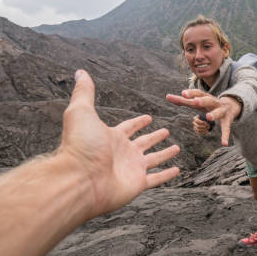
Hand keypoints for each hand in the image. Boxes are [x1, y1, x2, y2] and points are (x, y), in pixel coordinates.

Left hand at [59, 70, 179, 216]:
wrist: (79, 179)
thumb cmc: (79, 146)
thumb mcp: (81, 112)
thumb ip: (84, 93)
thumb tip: (80, 72)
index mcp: (112, 137)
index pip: (129, 127)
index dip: (138, 122)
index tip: (148, 118)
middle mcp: (123, 153)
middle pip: (143, 143)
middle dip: (154, 137)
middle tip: (165, 131)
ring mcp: (131, 169)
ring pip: (154, 159)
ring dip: (165, 154)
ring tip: (176, 148)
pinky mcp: (137, 183)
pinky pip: (157, 178)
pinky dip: (167, 175)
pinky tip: (177, 170)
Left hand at [166, 89, 241, 145]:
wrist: (232, 105)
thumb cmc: (209, 104)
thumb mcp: (198, 102)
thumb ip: (183, 100)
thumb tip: (167, 96)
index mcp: (206, 97)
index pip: (198, 93)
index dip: (191, 93)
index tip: (183, 93)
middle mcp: (215, 102)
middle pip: (208, 100)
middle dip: (202, 100)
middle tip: (195, 101)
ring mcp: (222, 111)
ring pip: (218, 112)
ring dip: (214, 114)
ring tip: (209, 117)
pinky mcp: (227, 121)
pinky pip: (226, 128)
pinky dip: (225, 136)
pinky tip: (224, 143)